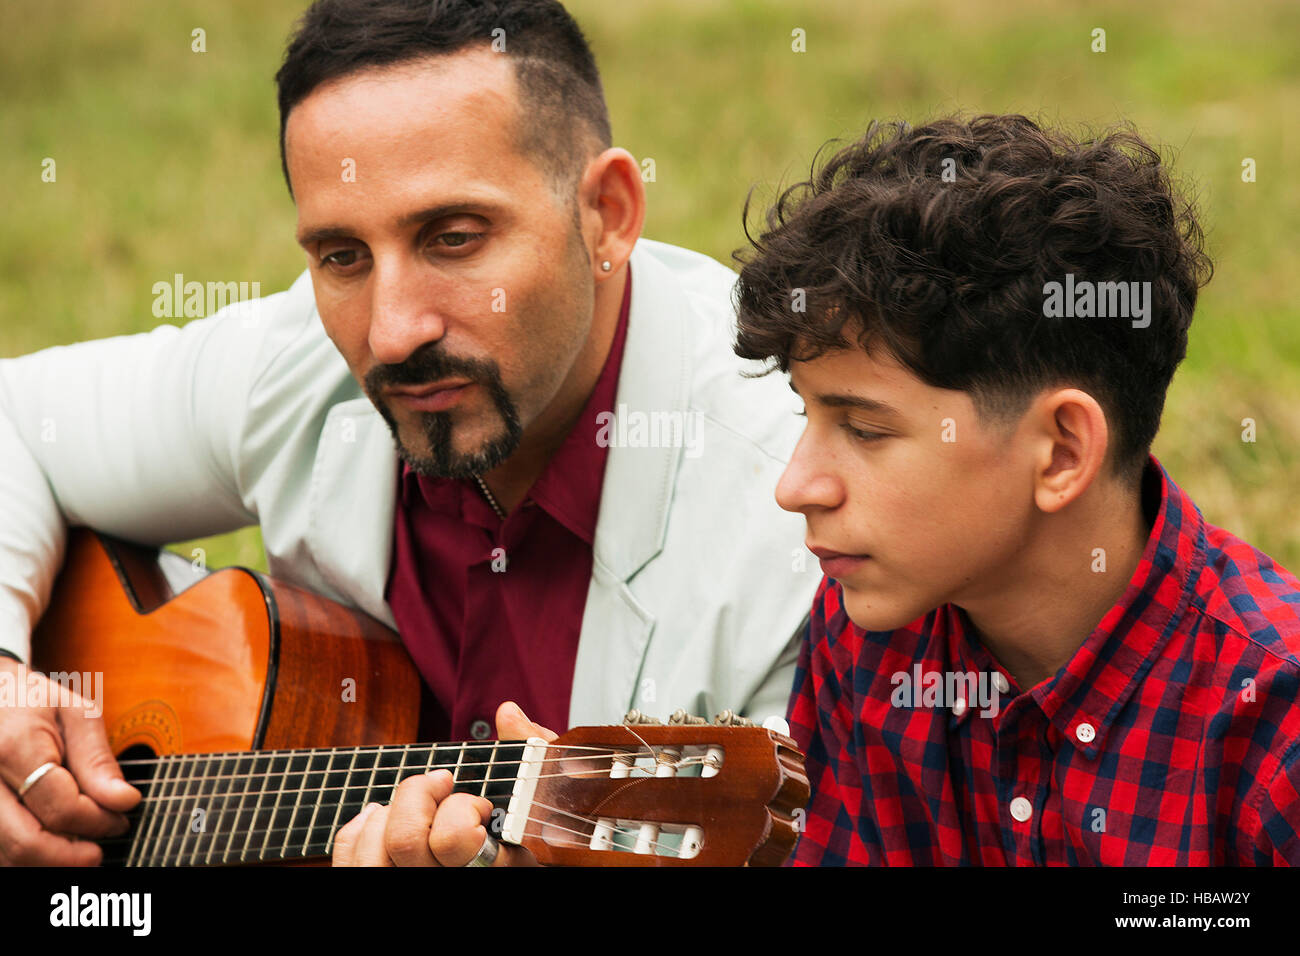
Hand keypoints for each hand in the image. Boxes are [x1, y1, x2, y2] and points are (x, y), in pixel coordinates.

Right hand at [0, 658, 140, 864]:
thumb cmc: (35, 703)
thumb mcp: (76, 715)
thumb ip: (97, 761)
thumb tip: (124, 801)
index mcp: (14, 748)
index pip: (60, 807)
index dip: (98, 822)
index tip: (122, 818)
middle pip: (26, 841)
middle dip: (70, 856)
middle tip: (99, 852)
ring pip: (8, 854)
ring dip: (49, 859)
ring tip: (80, 848)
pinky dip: (28, 854)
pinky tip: (53, 842)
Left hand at [331, 701, 555, 866]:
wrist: (486, 867)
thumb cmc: (521, 834)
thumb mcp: (535, 804)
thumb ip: (526, 755)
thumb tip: (506, 714)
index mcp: (490, 867)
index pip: (454, 839)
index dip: (462, 810)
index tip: (480, 806)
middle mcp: (447, 880)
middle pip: (404, 839)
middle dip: (419, 796)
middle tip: (441, 787)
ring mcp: (413, 884)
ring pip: (373, 850)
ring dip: (391, 812)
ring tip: (416, 806)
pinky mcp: (381, 882)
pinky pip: (350, 855)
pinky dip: (363, 826)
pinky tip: (384, 817)